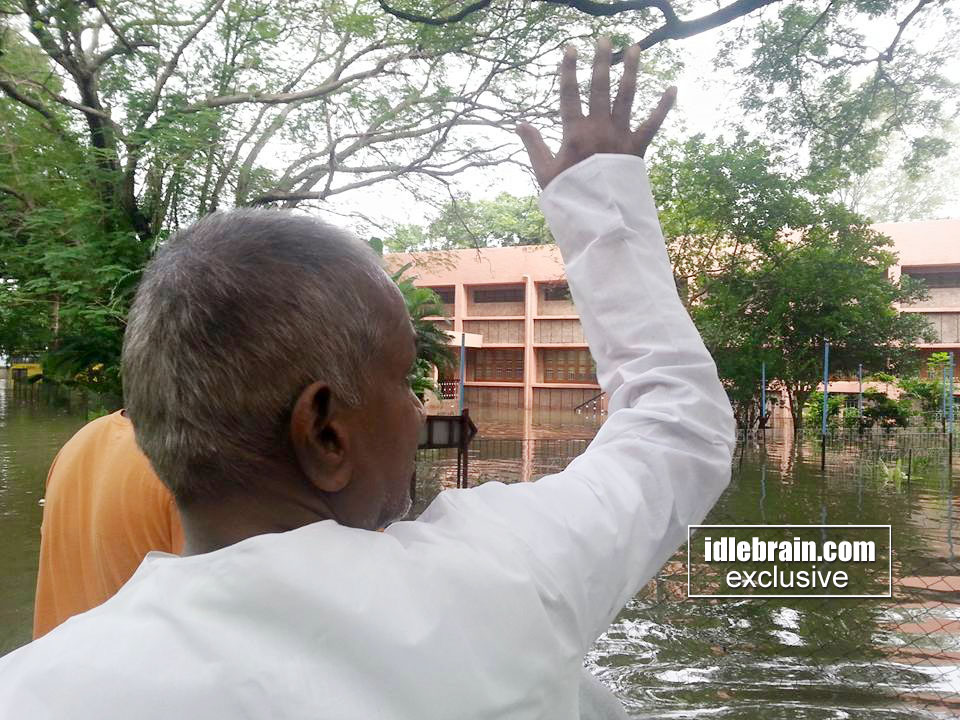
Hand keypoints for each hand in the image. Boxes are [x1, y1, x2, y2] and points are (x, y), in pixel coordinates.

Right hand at [517, 38, 676, 188]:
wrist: (598, 218)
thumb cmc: (569, 196)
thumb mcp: (544, 172)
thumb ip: (534, 145)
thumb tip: (519, 124)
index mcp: (574, 133)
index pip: (569, 94)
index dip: (569, 70)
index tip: (570, 48)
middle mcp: (599, 128)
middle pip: (600, 86)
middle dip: (602, 60)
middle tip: (605, 38)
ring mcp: (620, 135)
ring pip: (627, 96)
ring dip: (631, 70)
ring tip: (635, 48)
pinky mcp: (637, 148)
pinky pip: (653, 124)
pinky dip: (663, 107)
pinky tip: (672, 88)